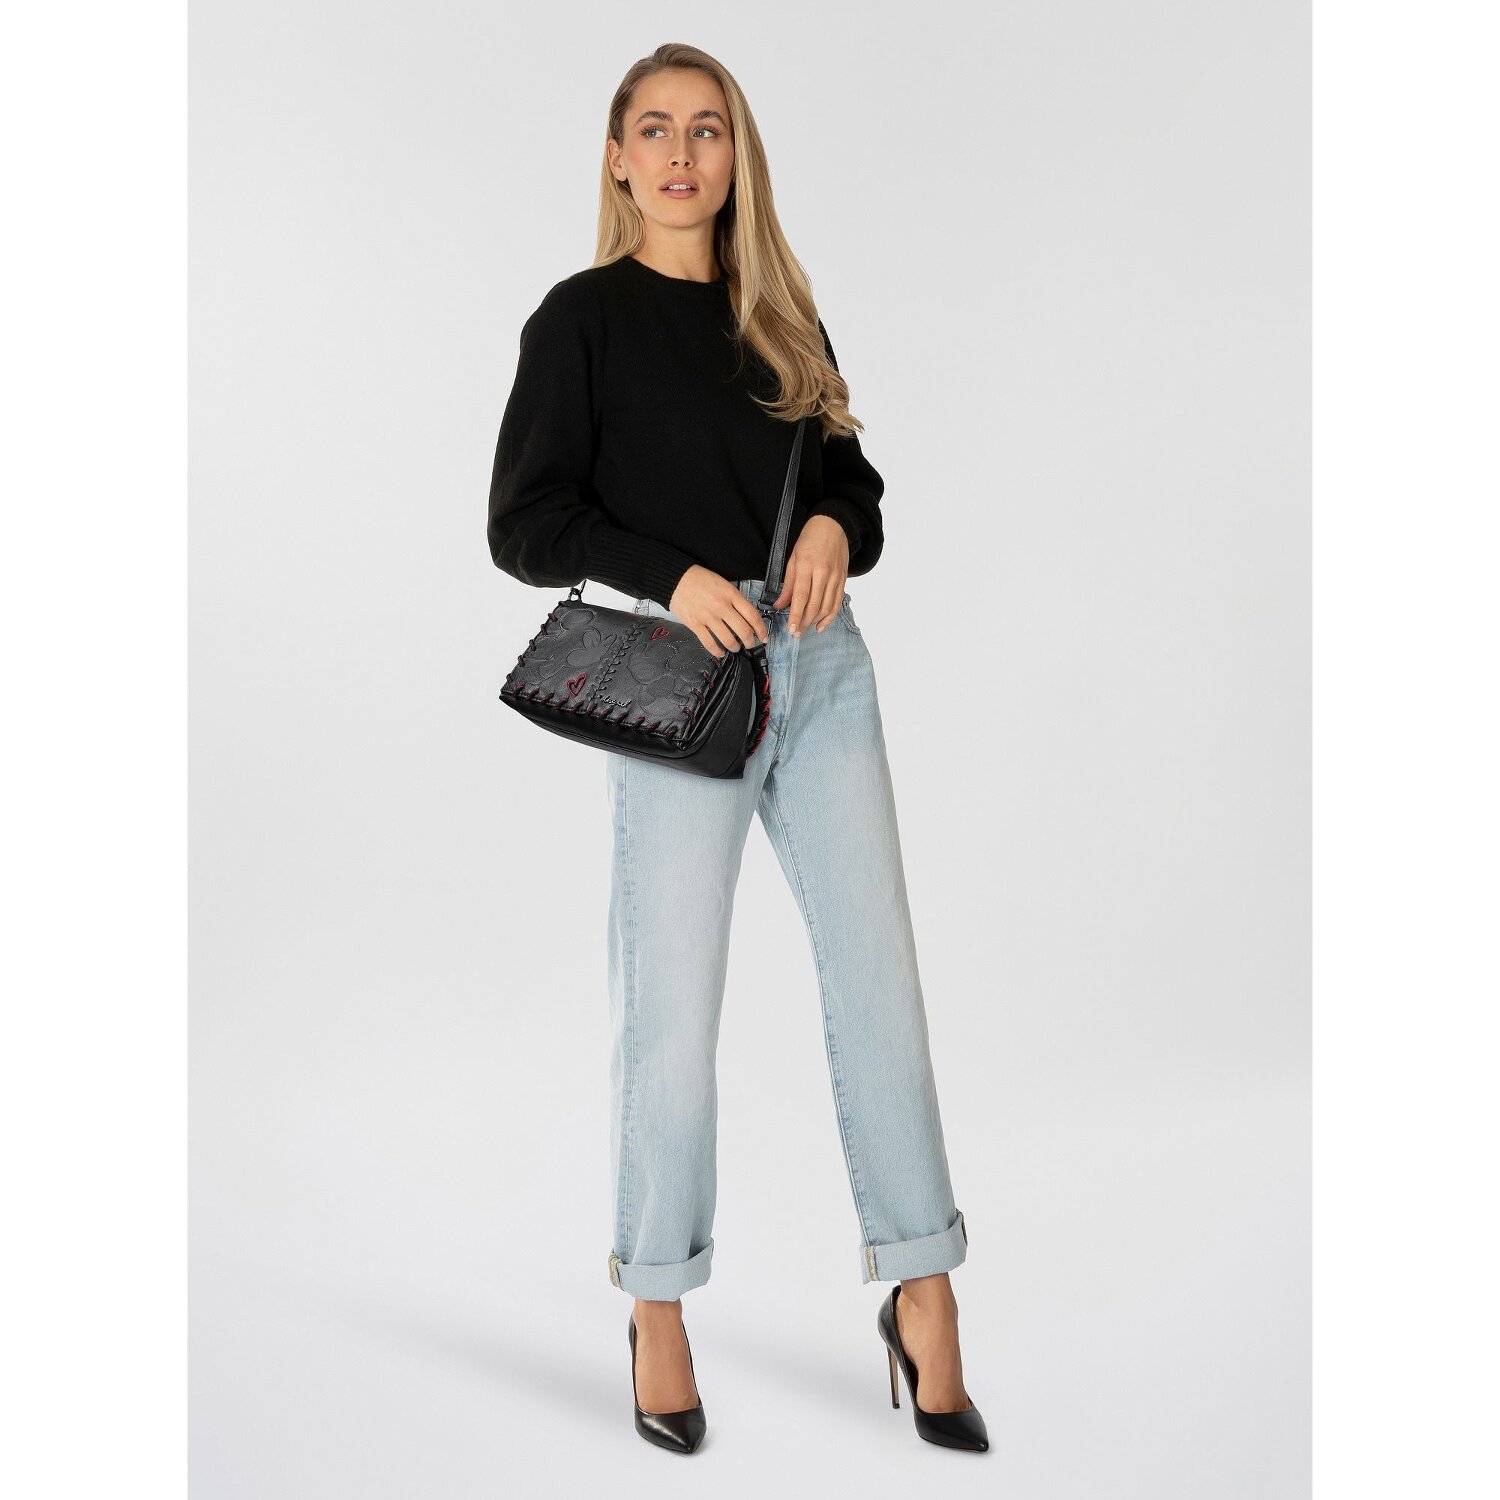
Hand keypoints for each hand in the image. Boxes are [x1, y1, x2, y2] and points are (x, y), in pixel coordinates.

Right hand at [667, 566, 769, 658]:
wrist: (676, 578)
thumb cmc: (700, 579)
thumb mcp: (723, 584)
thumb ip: (735, 599)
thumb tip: (746, 618)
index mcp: (731, 594)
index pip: (752, 616)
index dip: (761, 629)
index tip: (764, 636)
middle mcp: (721, 606)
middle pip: (743, 631)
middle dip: (750, 642)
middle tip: (750, 644)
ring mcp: (708, 616)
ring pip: (728, 640)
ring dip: (735, 647)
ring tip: (735, 648)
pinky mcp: (695, 624)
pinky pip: (709, 643)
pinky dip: (717, 651)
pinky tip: (721, 652)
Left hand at [771, 516, 848, 635]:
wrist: (834, 525)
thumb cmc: (810, 539)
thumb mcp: (793, 558)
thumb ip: (787, 584)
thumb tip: (779, 605)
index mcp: (807, 566)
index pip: (801, 596)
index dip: (796, 615)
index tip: (791, 628)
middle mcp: (823, 573)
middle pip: (814, 605)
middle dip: (804, 622)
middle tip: (795, 633)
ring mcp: (835, 577)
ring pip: (826, 607)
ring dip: (815, 622)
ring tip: (805, 630)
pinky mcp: (843, 580)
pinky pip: (837, 603)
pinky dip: (830, 617)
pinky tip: (821, 625)